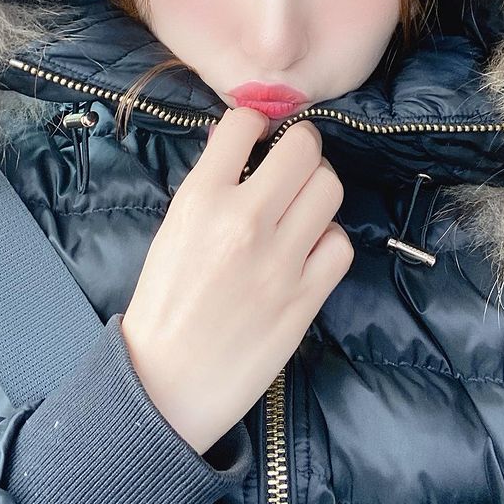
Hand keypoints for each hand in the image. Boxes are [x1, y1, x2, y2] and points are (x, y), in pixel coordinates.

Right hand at [121, 107, 352, 454]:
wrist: (165, 382)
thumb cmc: (164, 301)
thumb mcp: (173, 228)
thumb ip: (209, 182)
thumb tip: (238, 139)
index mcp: (200, 200)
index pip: (244, 124)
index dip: (257, 122)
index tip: (260, 133)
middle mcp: (243, 221)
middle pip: (303, 149)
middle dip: (301, 146)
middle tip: (294, 160)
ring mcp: (279, 260)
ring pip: (329, 188)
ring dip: (318, 189)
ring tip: (302, 204)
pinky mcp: (305, 297)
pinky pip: (340, 243)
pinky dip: (328, 239)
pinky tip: (310, 247)